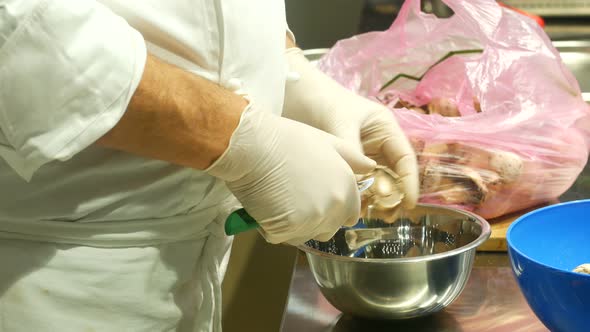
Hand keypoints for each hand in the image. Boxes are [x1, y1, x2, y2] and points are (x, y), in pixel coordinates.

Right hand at [207, 101, 375, 244]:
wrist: (253, 145)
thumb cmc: (287, 139)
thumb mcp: (327, 142)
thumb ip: (352, 157)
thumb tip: (371, 167)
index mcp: (346, 187)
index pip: (349, 216)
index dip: (333, 209)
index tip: (315, 199)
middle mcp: (334, 207)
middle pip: (328, 230)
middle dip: (313, 220)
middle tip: (292, 198)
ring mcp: (311, 220)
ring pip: (305, 236)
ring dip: (293, 226)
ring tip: (279, 200)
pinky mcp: (287, 229)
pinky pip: (281, 238)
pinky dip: (272, 228)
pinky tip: (266, 205)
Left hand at [283, 48, 418, 207]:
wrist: (294, 94)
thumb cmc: (323, 101)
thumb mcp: (341, 124)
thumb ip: (353, 151)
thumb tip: (364, 177)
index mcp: (385, 128)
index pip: (405, 158)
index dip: (410, 181)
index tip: (409, 202)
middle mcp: (377, 142)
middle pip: (393, 172)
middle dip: (392, 191)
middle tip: (384, 207)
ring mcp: (361, 153)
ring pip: (375, 179)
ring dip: (374, 194)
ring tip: (368, 207)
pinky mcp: (345, 162)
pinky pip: (357, 181)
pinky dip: (357, 192)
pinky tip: (352, 202)